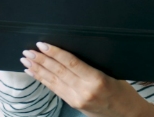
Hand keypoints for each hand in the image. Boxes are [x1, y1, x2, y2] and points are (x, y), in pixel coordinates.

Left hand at [20, 42, 153, 116]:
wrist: (127, 115)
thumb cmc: (123, 92)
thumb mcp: (112, 73)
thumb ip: (91, 65)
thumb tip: (69, 51)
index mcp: (97, 79)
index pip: (71, 63)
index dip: (55, 53)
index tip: (42, 44)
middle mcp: (84, 90)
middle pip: (58, 72)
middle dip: (41, 61)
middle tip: (27, 51)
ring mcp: (77, 99)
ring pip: (53, 81)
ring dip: (38, 70)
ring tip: (26, 60)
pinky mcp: (73, 104)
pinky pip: (55, 90)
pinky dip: (43, 80)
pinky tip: (34, 73)